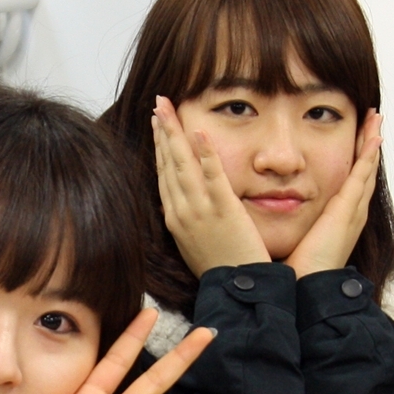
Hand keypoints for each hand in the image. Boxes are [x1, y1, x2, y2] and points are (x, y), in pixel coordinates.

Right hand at [152, 96, 270, 274]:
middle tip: (158, 103)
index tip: (156, 123)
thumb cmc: (221, 267)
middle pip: (168, 163)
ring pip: (182, 165)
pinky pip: (212, 177)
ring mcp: (200, 211)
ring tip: (169, 108)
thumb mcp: (195, 243)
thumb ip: (188, 220)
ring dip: (174, 133)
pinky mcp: (223, 211)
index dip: (159, 146)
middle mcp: (181, 212)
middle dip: (162, 131)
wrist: (237, 290)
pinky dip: (204, 154)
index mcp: (175, 219)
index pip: (163, 174)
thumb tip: (181, 203)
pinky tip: (199, 133)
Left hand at [287, 111, 380, 278]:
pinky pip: (361, 176)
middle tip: (374, 118)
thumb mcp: (297, 237)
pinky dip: (368, 155)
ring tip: (377, 118)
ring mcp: (352, 210)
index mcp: (339, 218)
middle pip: (364, 171)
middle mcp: (351, 212)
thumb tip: (273, 209)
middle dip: (369, 144)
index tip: (357, 136)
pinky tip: (373, 136)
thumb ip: (291, 222)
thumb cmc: (297, 269)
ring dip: (372, 141)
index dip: (356, 158)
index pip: (351, 182)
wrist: (306, 287)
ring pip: (367, 168)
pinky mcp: (347, 211)